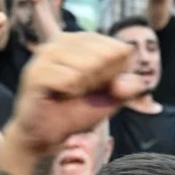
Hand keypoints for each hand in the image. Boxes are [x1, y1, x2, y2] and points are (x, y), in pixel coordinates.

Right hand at [12, 33, 146, 153]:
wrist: (45, 135)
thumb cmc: (76, 110)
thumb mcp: (111, 99)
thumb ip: (128, 88)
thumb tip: (139, 82)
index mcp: (82, 40)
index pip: (117, 48)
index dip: (115, 73)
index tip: (98, 86)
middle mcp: (62, 39)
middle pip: (104, 55)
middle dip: (100, 80)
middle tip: (81, 91)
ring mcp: (46, 53)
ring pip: (87, 66)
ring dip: (84, 86)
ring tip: (70, 93)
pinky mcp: (35, 71)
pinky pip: (69, 79)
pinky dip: (70, 92)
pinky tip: (59, 95)